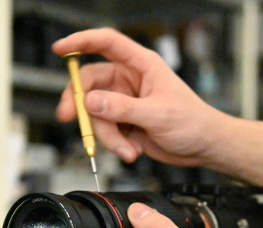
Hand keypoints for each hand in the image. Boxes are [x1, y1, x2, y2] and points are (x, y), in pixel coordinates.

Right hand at [52, 28, 225, 166]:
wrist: (202, 147)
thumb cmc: (192, 122)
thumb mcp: (157, 114)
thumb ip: (123, 108)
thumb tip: (91, 102)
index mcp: (142, 65)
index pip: (107, 43)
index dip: (81, 41)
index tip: (60, 49)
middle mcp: (129, 80)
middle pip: (90, 83)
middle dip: (82, 105)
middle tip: (73, 120)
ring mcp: (124, 102)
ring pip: (95, 114)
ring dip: (107, 136)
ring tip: (128, 150)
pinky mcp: (123, 122)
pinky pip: (105, 131)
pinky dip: (115, 145)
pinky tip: (133, 150)